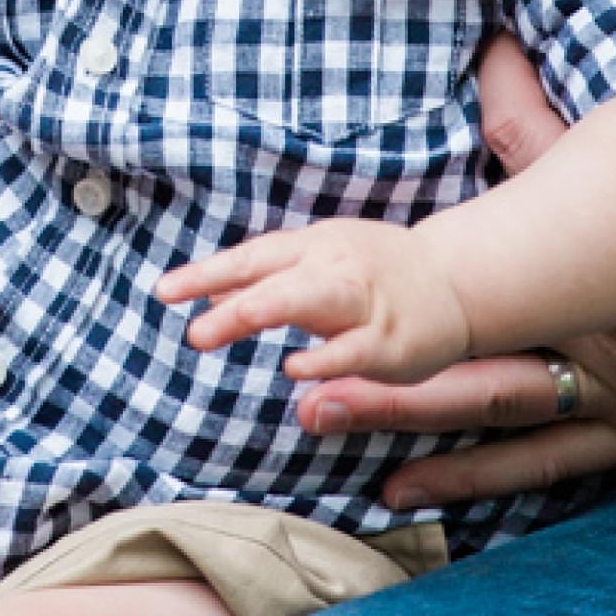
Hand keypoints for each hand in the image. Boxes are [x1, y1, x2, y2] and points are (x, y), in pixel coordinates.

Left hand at [158, 217, 473, 384]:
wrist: (452, 279)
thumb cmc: (372, 271)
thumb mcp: (314, 263)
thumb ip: (262, 280)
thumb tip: (204, 293)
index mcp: (313, 247)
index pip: (253, 258)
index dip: (208, 273)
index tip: (164, 291)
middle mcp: (335, 267)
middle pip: (276, 277)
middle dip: (234, 303)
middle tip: (192, 333)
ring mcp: (365, 301)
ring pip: (312, 299)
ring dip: (264, 311)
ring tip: (219, 331)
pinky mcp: (392, 340)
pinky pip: (356, 348)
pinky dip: (326, 357)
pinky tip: (295, 369)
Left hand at [282, 38, 615, 507]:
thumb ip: (567, 115)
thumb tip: (486, 47)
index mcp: (593, 260)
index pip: (464, 250)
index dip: (377, 266)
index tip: (295, 266)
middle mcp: (591, 332)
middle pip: (457, 348)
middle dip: (366, 357)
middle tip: (275, 362)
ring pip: (488, 411)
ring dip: (401, 417)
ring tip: (311, 419)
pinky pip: (549, 461)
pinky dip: (479, 476)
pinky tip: (415, 490)